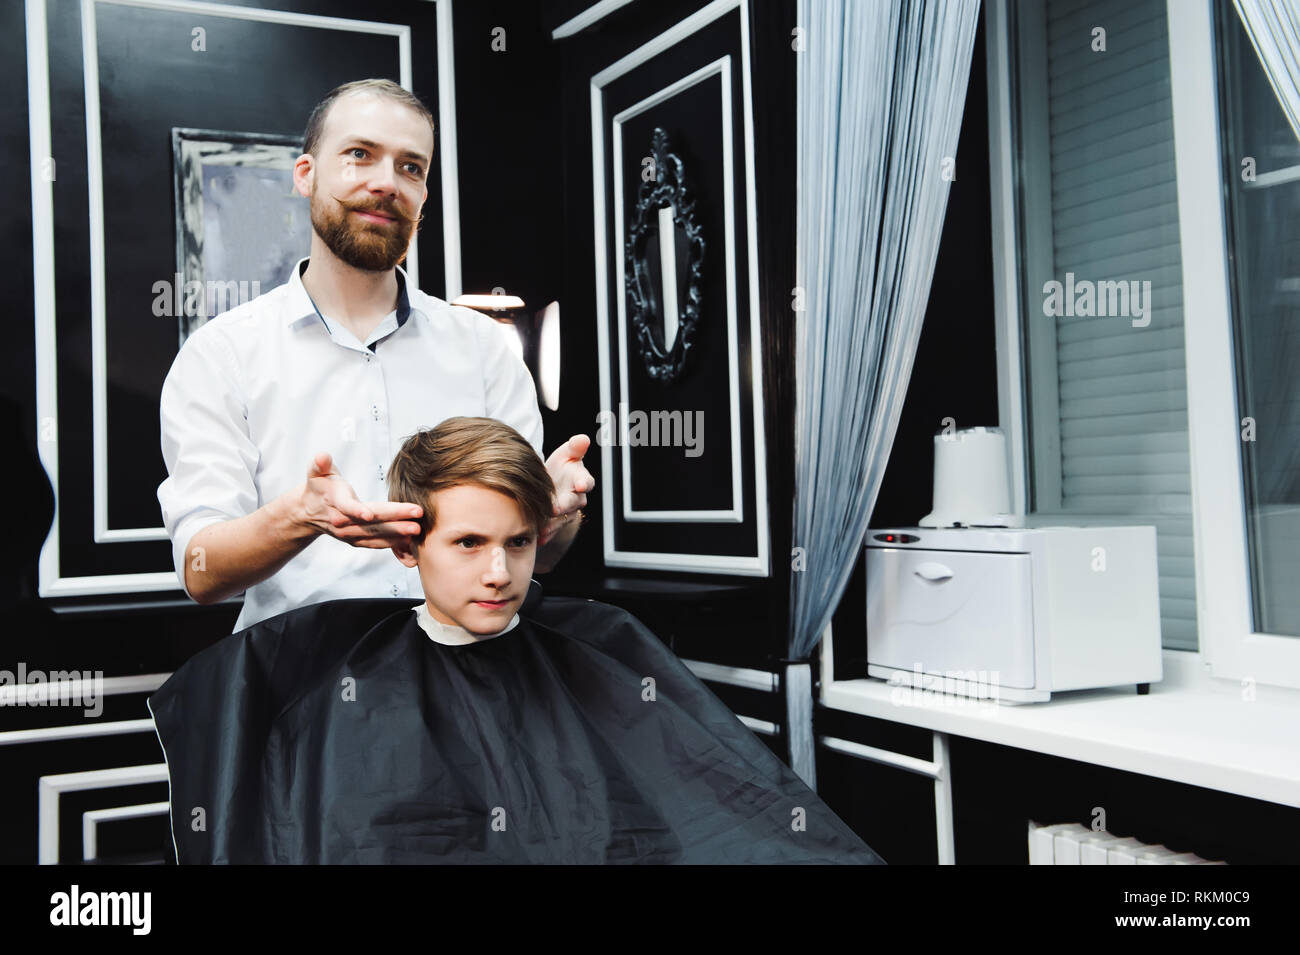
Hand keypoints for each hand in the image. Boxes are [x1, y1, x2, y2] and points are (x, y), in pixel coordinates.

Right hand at [295, 453, 422, 548]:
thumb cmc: (319, 486)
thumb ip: (320, 464)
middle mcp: (341, 521)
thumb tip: (322, 456)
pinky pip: (375, 543)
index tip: (370, 514)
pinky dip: (392, 543)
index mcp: (334, 502)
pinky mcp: (355, 540)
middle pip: (369, 523)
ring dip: (397, 534)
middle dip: (394, 521)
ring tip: (417, 530)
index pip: (347, 507)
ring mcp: (348, 534)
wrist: (308, 511)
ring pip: (374, 535)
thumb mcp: (316, 471)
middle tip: (416, 518)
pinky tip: (409, 541)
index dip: (357, 510)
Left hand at [540, 435, 593, 545]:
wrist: (555, 486)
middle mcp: (577, 498)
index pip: (587, 481)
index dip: (584, 482)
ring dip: (553, 523)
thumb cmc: (562, 467)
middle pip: (573, 503)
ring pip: (562, 519)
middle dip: (564, 506)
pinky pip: (553, 530)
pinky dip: (546, 534)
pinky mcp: (557, 523)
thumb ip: (575, 447)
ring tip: (542, 526)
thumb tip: (583, 438)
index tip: (580, 483)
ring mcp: (567, 512)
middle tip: (554, 508)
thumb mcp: (567, 454)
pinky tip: (538, 537)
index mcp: (581, 479)